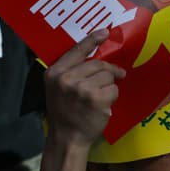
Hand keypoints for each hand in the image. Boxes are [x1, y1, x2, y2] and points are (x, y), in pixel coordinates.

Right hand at [43, 30, 124, 146]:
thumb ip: (70, 71)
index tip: (105, 32)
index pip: (76, 51)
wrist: (67, 138)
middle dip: (108, 71)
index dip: (92, 40)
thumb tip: (94, 55)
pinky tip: (103, 106)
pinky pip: (113, 89)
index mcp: (55, 73)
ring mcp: (82, 89)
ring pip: (108, 76)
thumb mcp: (57, 88)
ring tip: (100, 97)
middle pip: (98, 64)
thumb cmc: (64, 112)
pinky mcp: (96, 99)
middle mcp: (66, 79)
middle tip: (115, 76)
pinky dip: (112, 97)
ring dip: (109, 86)